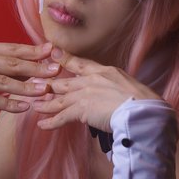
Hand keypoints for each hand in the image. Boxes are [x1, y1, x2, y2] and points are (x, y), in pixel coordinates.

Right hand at [0, 40, 60, 112]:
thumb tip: (22, 65)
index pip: (11, 48)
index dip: (33, 50)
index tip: (52, 51)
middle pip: (12, 63)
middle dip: (36, 67)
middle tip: (56, 70)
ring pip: (4, 82)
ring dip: (26, 87)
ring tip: (44, 91)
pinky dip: (9, 104)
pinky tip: (24, 108)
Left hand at [30, 48, 161, 132]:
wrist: (143, 111)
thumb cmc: (144, 102)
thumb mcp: (130, 85)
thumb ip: (118, 86)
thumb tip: (116, 92)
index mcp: (105, 71)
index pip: (80, 63)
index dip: (64, 59)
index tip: (52, 54)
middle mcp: (92, 80)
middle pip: (65, 82)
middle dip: (48, 84)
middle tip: (34, 84)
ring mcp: (85, 94)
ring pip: (59, 99)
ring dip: (45, 104)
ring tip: (34, 106)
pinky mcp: (82, 110)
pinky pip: (62, 116)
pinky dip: (51, 122)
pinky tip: (42, 125)